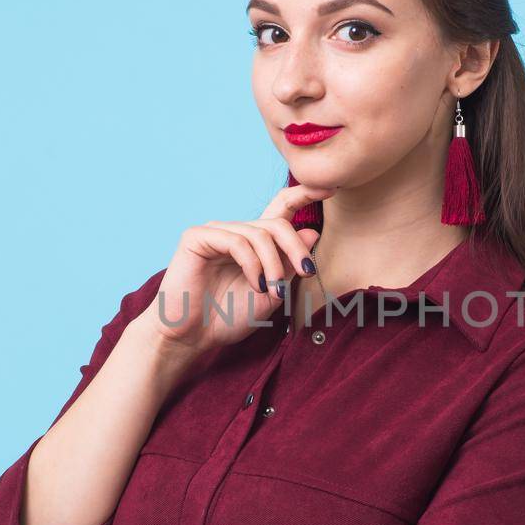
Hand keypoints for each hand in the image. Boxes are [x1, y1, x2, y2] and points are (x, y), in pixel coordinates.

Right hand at [139, 182, 333, 355]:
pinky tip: (256, 285)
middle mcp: (235, 232)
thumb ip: (289, 265)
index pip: (280, 208)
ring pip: (260, 234)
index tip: (331, 187)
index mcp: (254, 242)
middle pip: (277, 223)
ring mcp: (216, 232)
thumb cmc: (228, 317)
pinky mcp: (197, 237)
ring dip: (274, 265)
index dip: (304, 194)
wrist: (193, 337)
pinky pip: (237, 241)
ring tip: (274, 293)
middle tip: (306, 273)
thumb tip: (312, 231)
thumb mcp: (272, 294)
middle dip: (296, 248)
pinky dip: (253, 264)